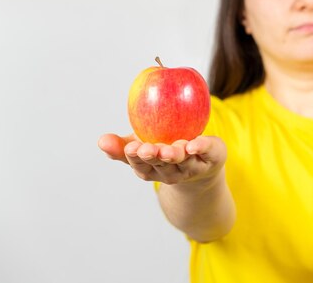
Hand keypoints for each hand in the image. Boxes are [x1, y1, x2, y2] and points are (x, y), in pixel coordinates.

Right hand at [97, 133, 226, 184]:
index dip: (135, 158)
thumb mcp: (142, 146)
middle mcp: (172, 172)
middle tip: (146, 149)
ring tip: (169, 149)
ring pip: (183, 162)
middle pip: (161, 166)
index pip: (141, 165)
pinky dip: (201, 147)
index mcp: (153, 169)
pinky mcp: (211, 157)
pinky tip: (194, 145)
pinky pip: (207, 151)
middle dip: (153, 158)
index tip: (130, 148)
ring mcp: (193, 167)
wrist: (203, 164)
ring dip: (175, 156)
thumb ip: (122, 146)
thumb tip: (100, 140)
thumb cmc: (166, 149)